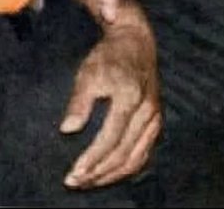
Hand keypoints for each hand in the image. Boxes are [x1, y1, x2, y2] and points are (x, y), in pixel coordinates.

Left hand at [61, 18, 160, 189]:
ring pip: (136, 158)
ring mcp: (154, 117)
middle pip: (123, 154)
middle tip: (75, 182)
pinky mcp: (156, 120)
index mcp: (130, 97)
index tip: (73, 173)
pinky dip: (127, 168)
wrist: (135, 41)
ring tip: (89, 182)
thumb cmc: (108, 56)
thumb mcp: (88, 72)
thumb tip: (67, 130)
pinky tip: (110, 173)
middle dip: (98, 173)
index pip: (110, 139)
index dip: (91, 160)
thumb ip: (79, 102)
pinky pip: (144, 152)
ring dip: (111, 175)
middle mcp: (147, 110)